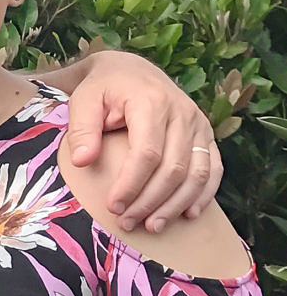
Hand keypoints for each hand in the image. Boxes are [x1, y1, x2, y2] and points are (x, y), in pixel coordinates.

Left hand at [63, 50, 220, 231]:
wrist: (130, 70)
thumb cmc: (104, 88)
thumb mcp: (83, 100)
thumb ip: (82, 129)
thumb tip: (83, 162)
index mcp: (151, 102)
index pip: (147, 153)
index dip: (131, 185)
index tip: (113, 206)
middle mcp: (182, 113)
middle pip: (173, 168)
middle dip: (150, 201)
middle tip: (127, 222)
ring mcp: (198, 124)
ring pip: (196, 173)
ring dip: (176, 204)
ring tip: (153, 225)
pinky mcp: (206, 134)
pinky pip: (213, 168)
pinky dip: (203, 194)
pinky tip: (187, 214)